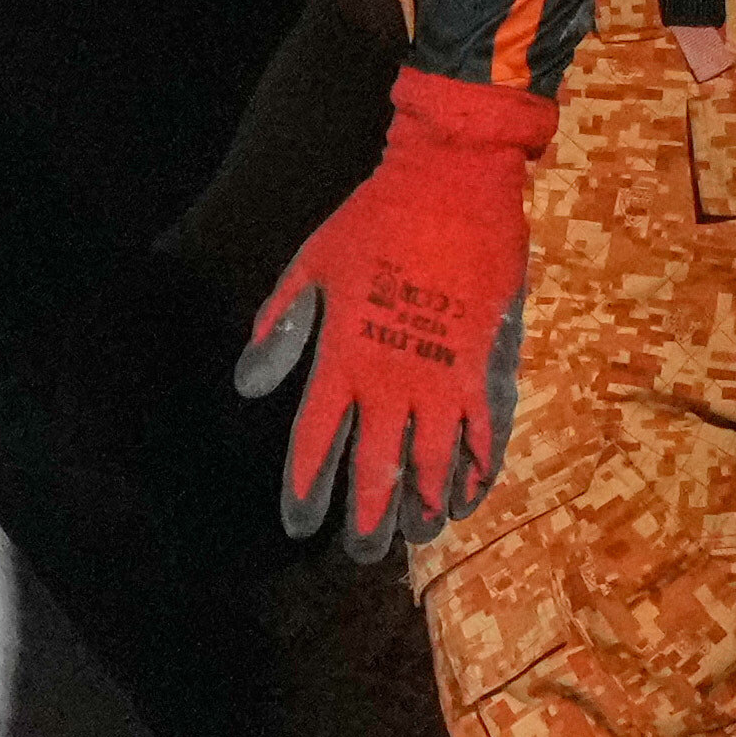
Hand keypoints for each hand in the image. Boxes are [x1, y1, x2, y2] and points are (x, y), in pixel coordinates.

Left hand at [232, 68, 549, 549]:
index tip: (299, 525)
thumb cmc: (373, 221)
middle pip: (377, 469)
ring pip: (433, 464)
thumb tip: (248, 387)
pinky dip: (477, 470)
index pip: (316, 443)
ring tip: (417, 535)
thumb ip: (280, 330)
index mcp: (343, 359)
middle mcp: (392, 381)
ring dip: (423, 505)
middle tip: (363, 554)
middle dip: (368, 518)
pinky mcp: (488, 364)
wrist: (453, 182)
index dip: (306, 489)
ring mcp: (445, 377)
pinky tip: (468, 495)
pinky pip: (486, 434)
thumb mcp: (310, 267)